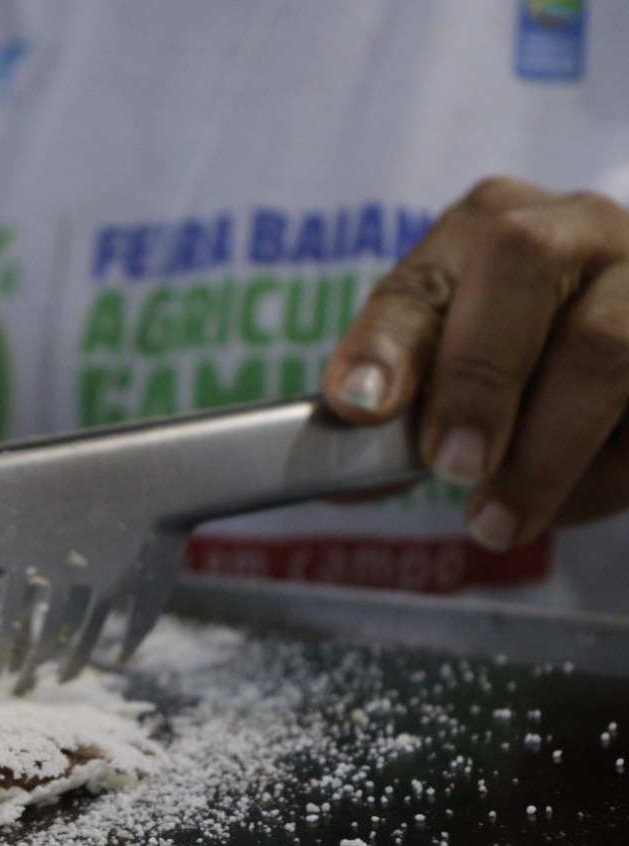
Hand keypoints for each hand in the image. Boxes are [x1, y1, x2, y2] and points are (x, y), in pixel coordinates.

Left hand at [324, 177, 628, 549]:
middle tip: (453, 466)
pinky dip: (603, 478)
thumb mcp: (451, 357)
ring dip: (544, 455)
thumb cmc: (520, 352)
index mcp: (490, 226)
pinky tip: (566, 501)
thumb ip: (398, 401)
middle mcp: (578, 228)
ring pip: (606, 349)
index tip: (360, 406)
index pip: (424, 278)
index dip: (386, 343)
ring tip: (497, 521)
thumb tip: (341, 469)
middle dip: (480, 378)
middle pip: (525, 267)